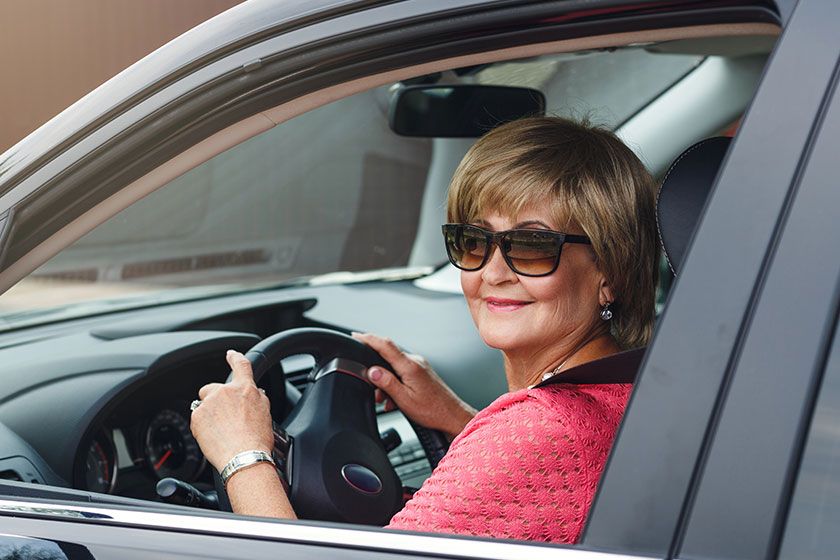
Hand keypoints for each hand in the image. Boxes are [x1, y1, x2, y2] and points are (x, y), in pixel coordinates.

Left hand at [190, 350, 274, 472]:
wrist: (244, 457)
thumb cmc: (257, 440)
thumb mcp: (266, 413)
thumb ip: (257, 398)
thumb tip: (254, 394)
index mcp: (245, 388)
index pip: (241, 365)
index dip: (235, 357)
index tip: (231, 354)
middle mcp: (226, 392)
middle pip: (214, 388)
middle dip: (216, 400)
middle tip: (225, 418)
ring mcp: (209, 403)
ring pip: (204, 404)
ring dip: (209, 413)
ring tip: (220, 431)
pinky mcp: (197, 417)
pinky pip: (197, 418)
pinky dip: (202, 426)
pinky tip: (214, 437)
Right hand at [352, 333, 475, 439]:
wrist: (452, 416)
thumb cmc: (433, 411)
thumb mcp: (404, 399)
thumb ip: (386, 382)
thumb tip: (371, 370)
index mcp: (410, 366)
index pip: (385, 344)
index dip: (368, 338)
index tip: (356, 336)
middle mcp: (415, 362)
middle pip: (387, 357)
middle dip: (376, 372)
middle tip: (373, 391)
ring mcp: (420, 366)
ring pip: (394, 368)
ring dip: (386, 383)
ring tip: (387, 401)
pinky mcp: (422, 373)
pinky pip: (402, 373)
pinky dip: (396, 384)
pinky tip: (396, 400)